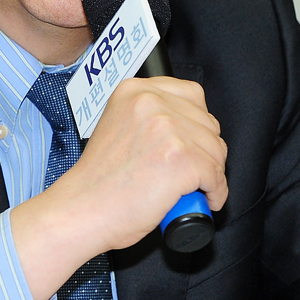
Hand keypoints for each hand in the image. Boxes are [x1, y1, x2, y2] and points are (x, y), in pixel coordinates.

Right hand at [11, 76, 226, 299]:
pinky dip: (215, 192)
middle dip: (206, 150)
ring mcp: (167, 129)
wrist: (82, 208)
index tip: (192, 140)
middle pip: (207, 123)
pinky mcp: (181, 158)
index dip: (196, 122)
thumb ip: (146, 117)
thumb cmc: (98, 178)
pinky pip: (216, 176)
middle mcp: (151, 102)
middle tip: (193, 170)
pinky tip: (203, 199)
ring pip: (215, 150)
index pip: (191, 94)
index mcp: (134, 91)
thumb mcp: (117, 124)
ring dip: (212, 173)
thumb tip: (184, 126)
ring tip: (195, 188)